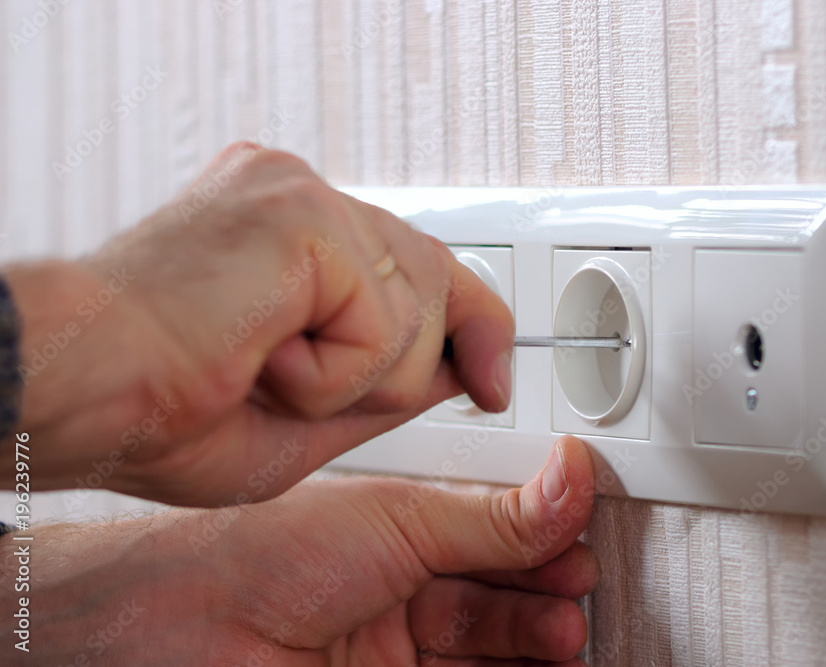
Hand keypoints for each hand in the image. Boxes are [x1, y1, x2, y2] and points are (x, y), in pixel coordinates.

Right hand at [1, 143, 513, 504]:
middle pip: (437, 279)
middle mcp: (302, 195)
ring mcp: (305, 195)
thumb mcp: (314, 411)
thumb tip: (469, 368)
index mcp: (291, 227)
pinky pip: (380, 324)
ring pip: (418, 307)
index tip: (495, 373)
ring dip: (352, 379)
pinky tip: (260, 360)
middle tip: (297, 383)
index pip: (420, 259)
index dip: (470, 321)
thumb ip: (392, 379)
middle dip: (402, 367)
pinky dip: (330, 375)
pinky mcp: (305, 216)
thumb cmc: (165, 407)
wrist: (82, 395)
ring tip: (263, 368)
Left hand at [3, 437, 597, 665]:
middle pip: (498, 600)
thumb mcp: (405, 518)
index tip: (580, 540)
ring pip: (487, 649)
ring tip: (563, 634)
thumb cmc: (273, 549)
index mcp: (406, 536)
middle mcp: (403, 593)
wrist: (190, 625)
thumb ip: (496, 514)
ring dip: (531, 643)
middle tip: (577, 590)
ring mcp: (395, 650)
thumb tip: (568, 476)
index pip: (494, 538)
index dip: (540, 540)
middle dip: (544, 596)